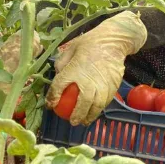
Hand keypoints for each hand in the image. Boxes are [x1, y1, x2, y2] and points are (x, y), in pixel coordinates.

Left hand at [45, 11, 146, 125]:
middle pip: (81, 104)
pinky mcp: (112, 86)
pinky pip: (105, 101)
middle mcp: (88, 81)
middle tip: (72, 121)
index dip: (52, 98)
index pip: (59, 87)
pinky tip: (96, 111)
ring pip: (96, 106)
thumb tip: (58, 75)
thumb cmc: (90, 43)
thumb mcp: (70, 48)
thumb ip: (62, 63)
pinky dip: (100, 109)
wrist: (113, 41)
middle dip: (76, 115)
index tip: (50, 105)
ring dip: (90, 116)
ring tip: (84, 122)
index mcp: (74, 70)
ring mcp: (102, 85)